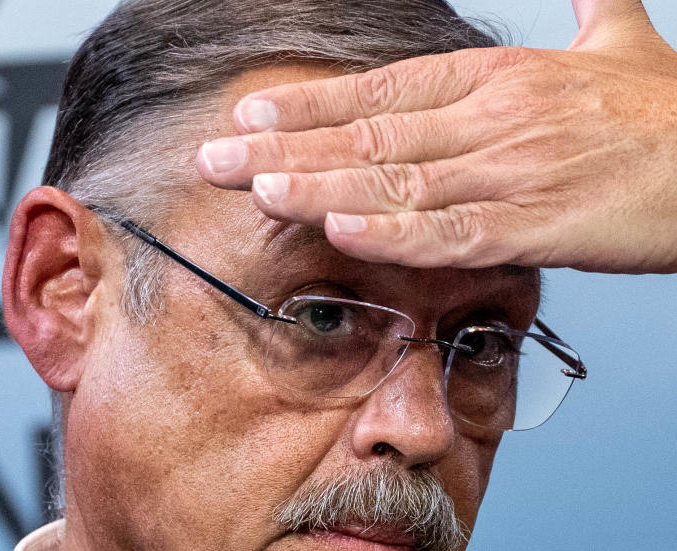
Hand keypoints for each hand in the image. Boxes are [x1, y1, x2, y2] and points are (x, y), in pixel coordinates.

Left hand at [196, 0, 676, 273]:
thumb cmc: (671, 109)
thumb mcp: (621, 43)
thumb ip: (590, 12)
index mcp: (497, 78)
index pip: (381, 90)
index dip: (310, 104)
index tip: (248, 112)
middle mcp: (492, 119)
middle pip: (367, 136)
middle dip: (282, 148)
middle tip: (213, 159)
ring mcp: (511, 171)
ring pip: (395, 182)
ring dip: (318, 188)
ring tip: (254, 191)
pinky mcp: (537, 224)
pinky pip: (451, 233)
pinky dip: (394, 234)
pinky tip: (341, 232)